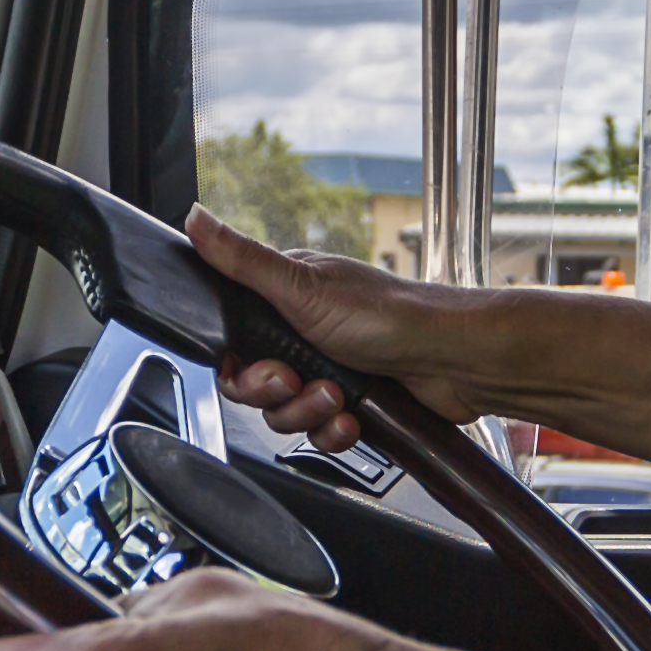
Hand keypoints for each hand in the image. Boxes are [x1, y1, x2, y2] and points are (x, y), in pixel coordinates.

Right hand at [184, 203, 486, 445]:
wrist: (456, 360)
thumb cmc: (391, 314)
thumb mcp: (303, 286)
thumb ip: (242, 260)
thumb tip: (195, 218)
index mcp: (287, 300)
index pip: (234, 342)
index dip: (239, 365)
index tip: (260, 365)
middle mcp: (306, 334)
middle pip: (256, 385)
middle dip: (276, 394)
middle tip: (298, 381)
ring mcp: (329, 370)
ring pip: (286, 413)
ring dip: (309, 413)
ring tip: (337, 396)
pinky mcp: (352, 404)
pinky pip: (320, 433)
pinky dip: (334, 431)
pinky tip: (352, 416)